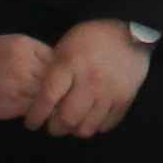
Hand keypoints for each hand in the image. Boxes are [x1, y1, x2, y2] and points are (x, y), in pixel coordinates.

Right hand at [0, 31, 63, 126]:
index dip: (62, 71)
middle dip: (63, 88)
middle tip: (65, 98)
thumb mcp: (8, 47)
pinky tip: (41, 115)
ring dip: (55, 103)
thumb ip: (32, 54)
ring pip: (51, 94)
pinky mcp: (15, 103)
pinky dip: (42, 112)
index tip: (62, 80)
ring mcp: (21, 83)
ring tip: (55, 109)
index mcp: (25, 45)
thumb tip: (58, 67)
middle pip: (58, 77)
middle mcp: (26, 62)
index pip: (57, 59)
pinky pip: (38, 108)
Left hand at [38, 20, 151, 138]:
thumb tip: (40, 99)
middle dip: (55, 128)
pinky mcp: (125, 99)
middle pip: (67, 119)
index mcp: (70, 64)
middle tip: (53, 125)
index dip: (36, 115)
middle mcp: (89, 80)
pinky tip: (91, 118)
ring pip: (87, 128)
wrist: (131, 32)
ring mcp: (109, 92)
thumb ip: (54, 72)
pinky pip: (106, 125)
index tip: (32, 122)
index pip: (47, 98)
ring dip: (75, 130)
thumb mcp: (65, 46)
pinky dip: (95, 126)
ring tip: (72, 124)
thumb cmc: (91, 37)